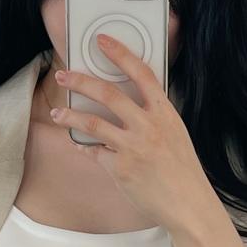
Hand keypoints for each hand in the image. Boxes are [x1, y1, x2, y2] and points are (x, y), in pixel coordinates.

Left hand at [49, 36, 217, 235]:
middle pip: (108, 93)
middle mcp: (148, 126)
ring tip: (58, 112)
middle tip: (64, 75)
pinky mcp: (120, 168)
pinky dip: (83, 147)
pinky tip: (78, 143)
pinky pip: (93, 152)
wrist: (188, 204)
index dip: (120, 53)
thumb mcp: (175, 133)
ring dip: (70, 115)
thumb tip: (127, 105)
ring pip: (92, 122)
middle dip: (81, 81)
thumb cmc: (182, 171)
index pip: (141, 73)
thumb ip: (153, 116)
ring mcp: (132, 146)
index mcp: (164, 113)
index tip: (103, 41)